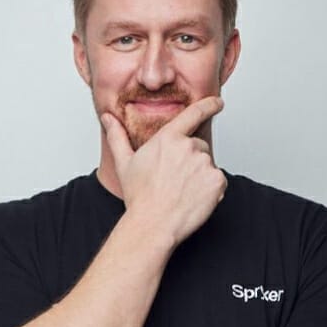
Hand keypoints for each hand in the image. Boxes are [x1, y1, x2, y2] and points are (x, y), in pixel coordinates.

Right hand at [101, 96, 226, 245]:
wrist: (153, 224)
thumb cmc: (139, 196)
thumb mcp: (125, 163)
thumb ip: (118, 136)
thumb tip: (107, 117)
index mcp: (168, 138)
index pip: (194, 113)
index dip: (209, 105)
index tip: (218, 102)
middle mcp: (189, 147)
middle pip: (199, 147)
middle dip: (191, 161)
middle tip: (174, 181)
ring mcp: (205, 163)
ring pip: (208, 165)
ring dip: (200, 176)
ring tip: (182, 192)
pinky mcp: (217, 181)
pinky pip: (218, 182)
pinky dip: (211, 190)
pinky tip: (194, 199)